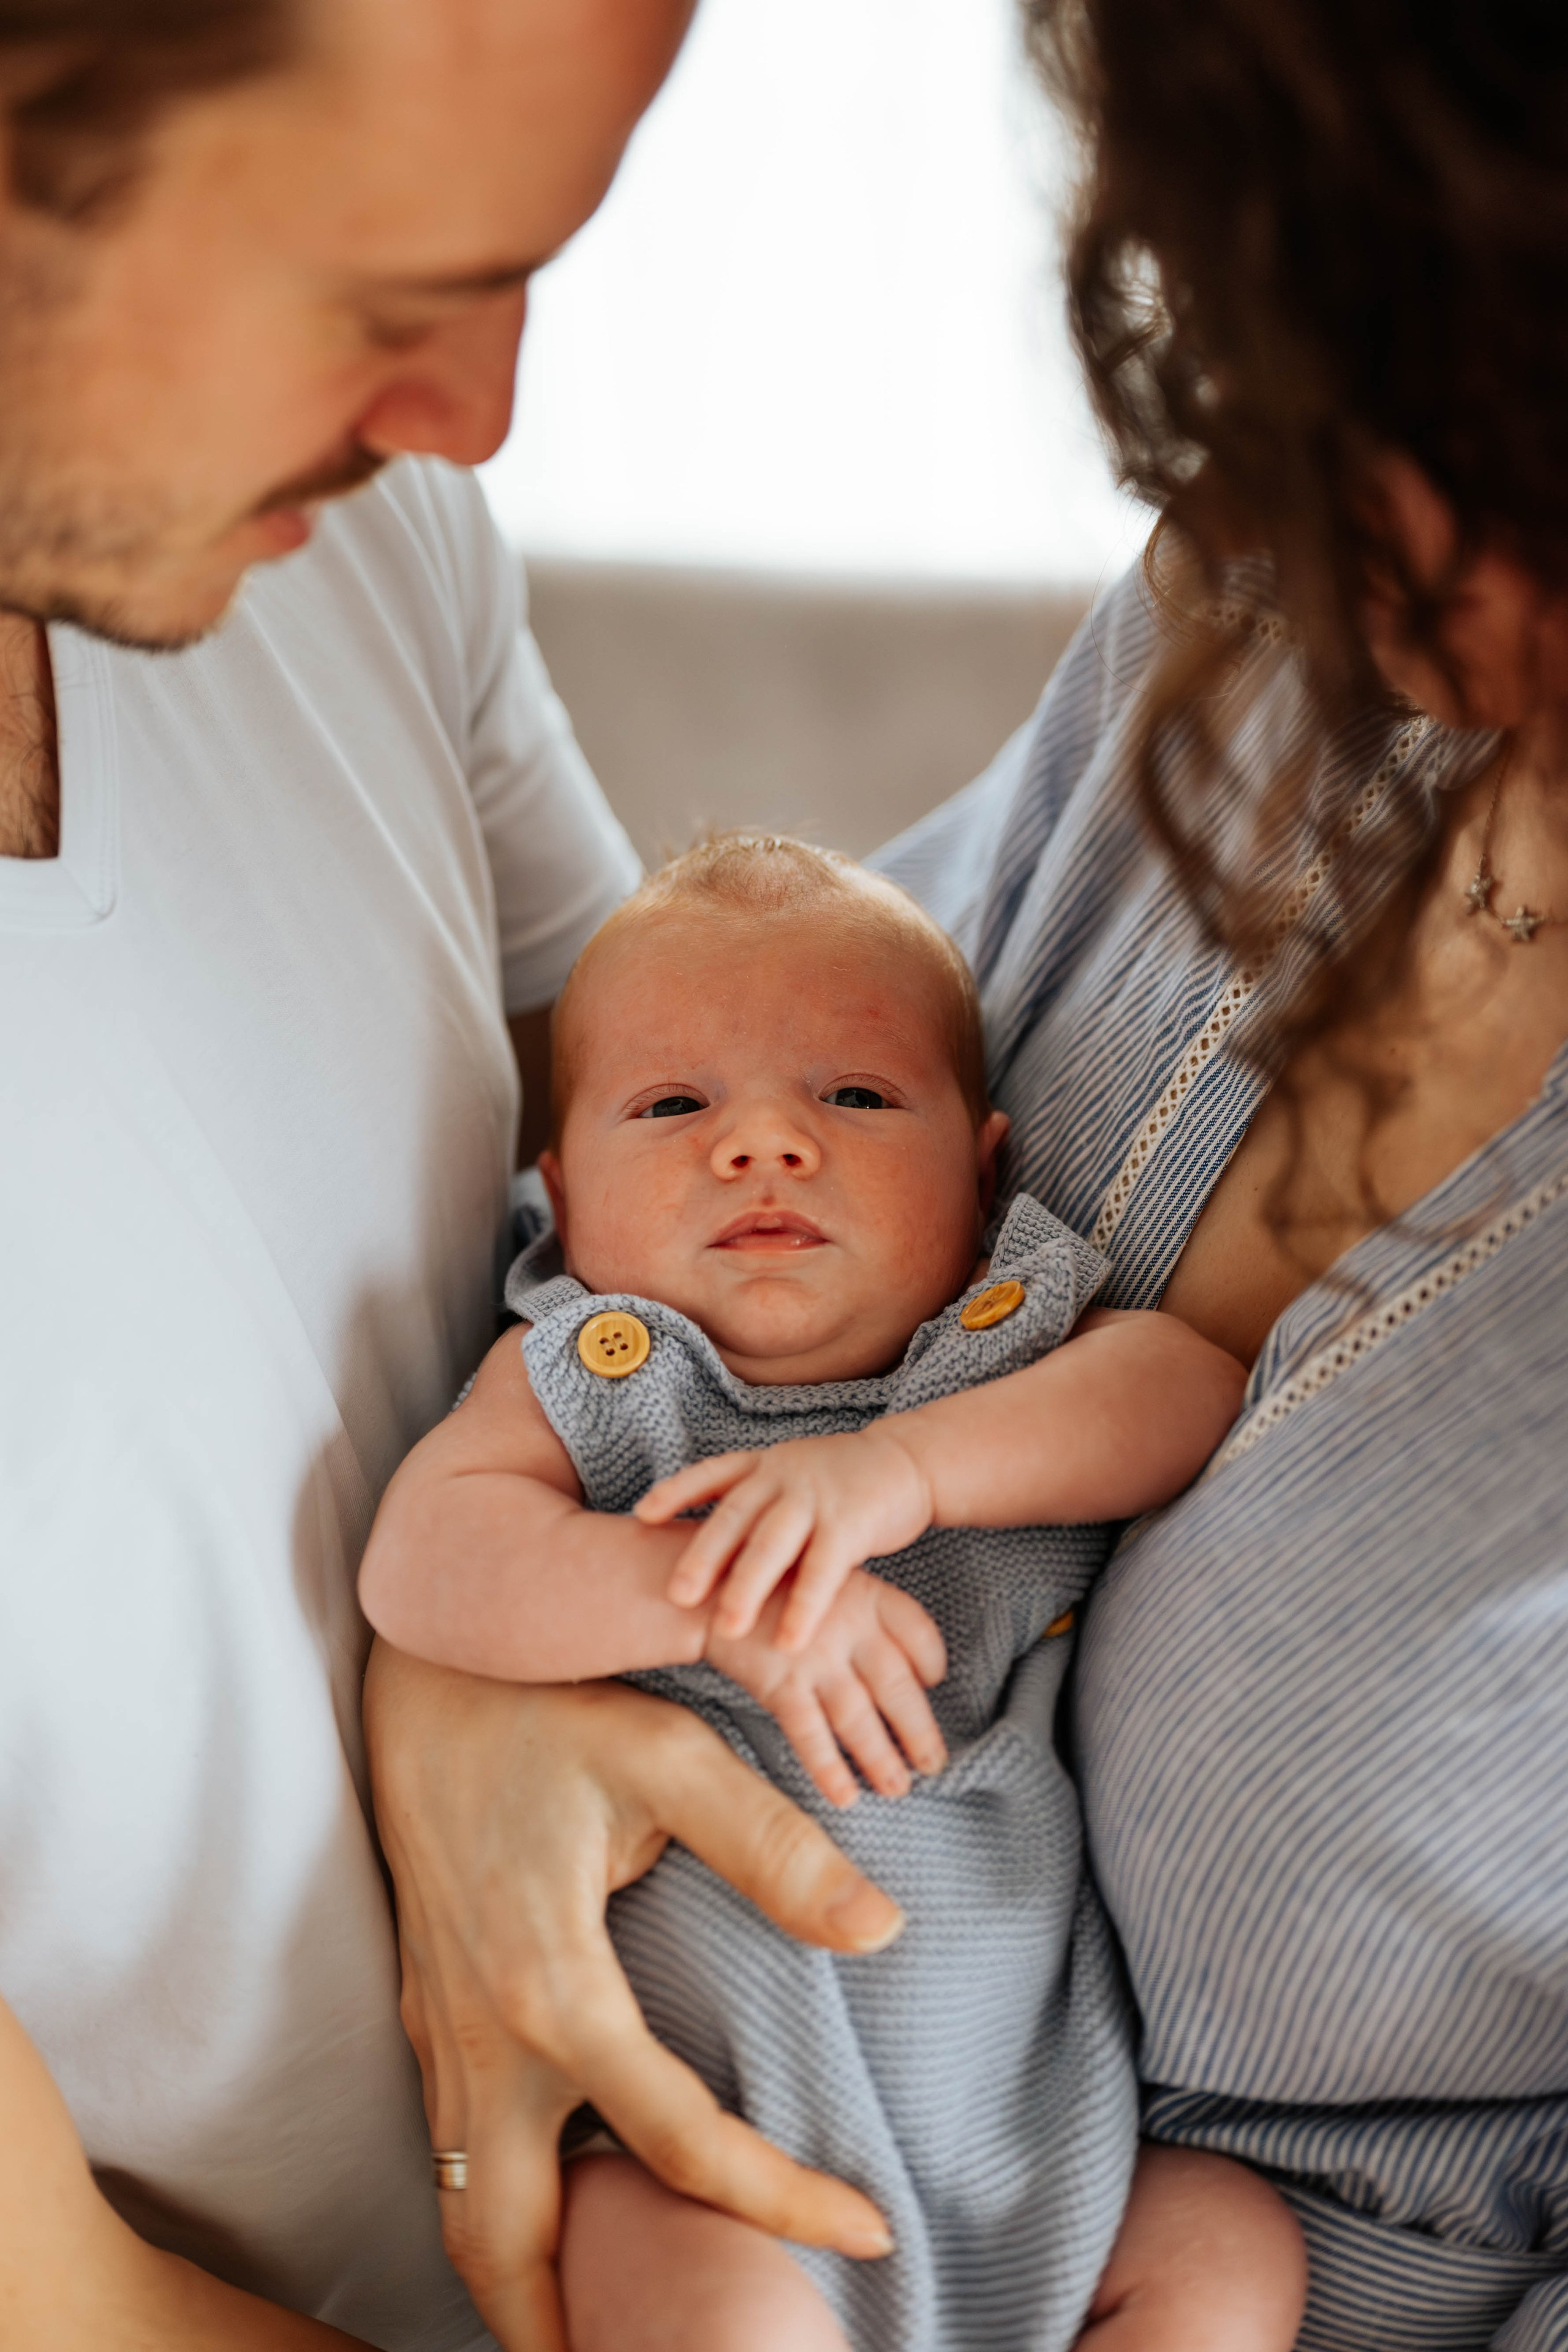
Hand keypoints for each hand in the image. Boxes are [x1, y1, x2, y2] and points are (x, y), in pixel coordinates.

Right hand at [364, 1646, 903, 2351]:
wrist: (423, 1677)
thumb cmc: (549, 1711)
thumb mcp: (669, 1760)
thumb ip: (774, 1849)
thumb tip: (881, 1931)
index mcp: (553, 1990)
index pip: (681, 2144)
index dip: (782, 2201)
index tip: (868, 2229)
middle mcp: (484, 2041)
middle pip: (512, 2249)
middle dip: (571, 2335)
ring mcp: (442, 2034)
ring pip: (465, 2214)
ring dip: (526, 2288)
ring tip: (606, 2328)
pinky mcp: (428, 2015)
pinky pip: (454, 2155)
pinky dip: (501, 2216)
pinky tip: (563, 2209)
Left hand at [636, 1426, 933, 1650]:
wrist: (908, 1463)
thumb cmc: (840, 1483)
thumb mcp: (789, 1477)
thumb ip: (752, 1506)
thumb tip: (700, 1546)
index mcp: (765, 1465)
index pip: (711, 1473)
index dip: (676, 1492)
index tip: (641, 1515)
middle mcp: (784, 1475)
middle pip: (735, 1517)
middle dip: (702, 1557)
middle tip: (674, 1595)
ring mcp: (817, 1496)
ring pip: (773, 1544)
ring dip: (747, 1588)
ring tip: (726, 1629)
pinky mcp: (851, 1522)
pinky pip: (822, 1570)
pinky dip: (804, 1607)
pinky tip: (788, 1640)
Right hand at [707, 1569, 947, 1807]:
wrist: (714, 1591)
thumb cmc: (780, 1590)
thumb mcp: (830, 1582)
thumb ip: (869, 1616)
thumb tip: (911, 1669)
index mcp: (868, 1595)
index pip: (919, 1633)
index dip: (932, 1663)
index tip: (933, 1684)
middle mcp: (848, 1627)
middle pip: (897, 1686)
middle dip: (918, 1731)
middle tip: (932, 1764)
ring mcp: (815, 1658)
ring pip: (859, 1718)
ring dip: (881, 1759)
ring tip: (897, 1788)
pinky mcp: (781, 1683)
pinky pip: (812, 1734)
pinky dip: (830, 1769)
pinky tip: (845, 1795)